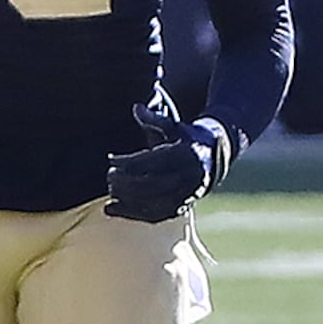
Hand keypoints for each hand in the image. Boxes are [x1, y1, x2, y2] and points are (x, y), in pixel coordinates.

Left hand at [104, 109, 229, 219]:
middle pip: (153, 185)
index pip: (153, 161)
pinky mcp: (183, 207)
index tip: (112, 160)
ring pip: (154, 203)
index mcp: (188, 155)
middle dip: (127, 182)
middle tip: (109, 176)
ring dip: (128, 201)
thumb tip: (136, 108)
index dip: (130, 162)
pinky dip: (133, 214)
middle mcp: (190, 177)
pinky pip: (156, 215)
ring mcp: (188, 195)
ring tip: (110, 194)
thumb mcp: (173, 126)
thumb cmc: (186, 138)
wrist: (213, 156)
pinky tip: (113, 210)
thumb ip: (154, 119)